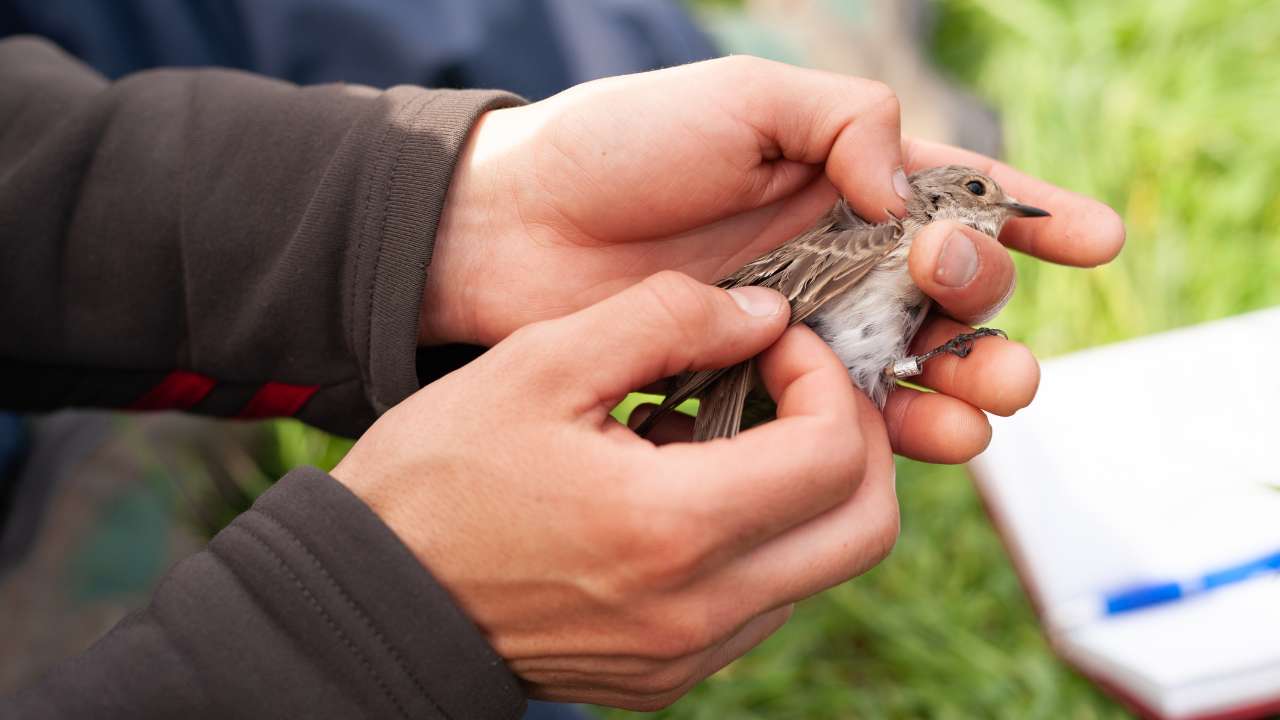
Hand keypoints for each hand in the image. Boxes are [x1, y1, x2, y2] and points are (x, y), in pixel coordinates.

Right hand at [336, 272, 897, 709]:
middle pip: (865, 527)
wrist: (372, 595)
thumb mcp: (541, 362)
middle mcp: (697, 611)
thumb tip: (764, 315)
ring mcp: (687, 656)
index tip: (774, 341)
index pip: (833, 455)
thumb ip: (666, 318)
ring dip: (806, 488)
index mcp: (669, 527)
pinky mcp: (670, 676)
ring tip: (725, 434)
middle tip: (793, 384)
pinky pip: (764, 602)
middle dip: (853, 438)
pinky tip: (689, 491)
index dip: (825, 379)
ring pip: (822, 567)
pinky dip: (760, 537)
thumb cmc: (441, 472)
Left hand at [421, 56, 1124, 462]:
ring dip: (972, 385)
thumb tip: (915, 200)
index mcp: (842, 182)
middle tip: (959, 293)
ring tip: (982, 391)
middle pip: (954, 298)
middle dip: (989, 305)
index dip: (1035, 219)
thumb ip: (845, 124)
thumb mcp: (743, 99)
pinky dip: (897, 431)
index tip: (1098, 239)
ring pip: (919, 371)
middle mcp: (835, 261)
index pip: (960, 198)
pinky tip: (917, 433)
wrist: (514, 228)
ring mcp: (801, 331)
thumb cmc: (620, 147)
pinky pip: (849, 421)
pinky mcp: (761, 391)